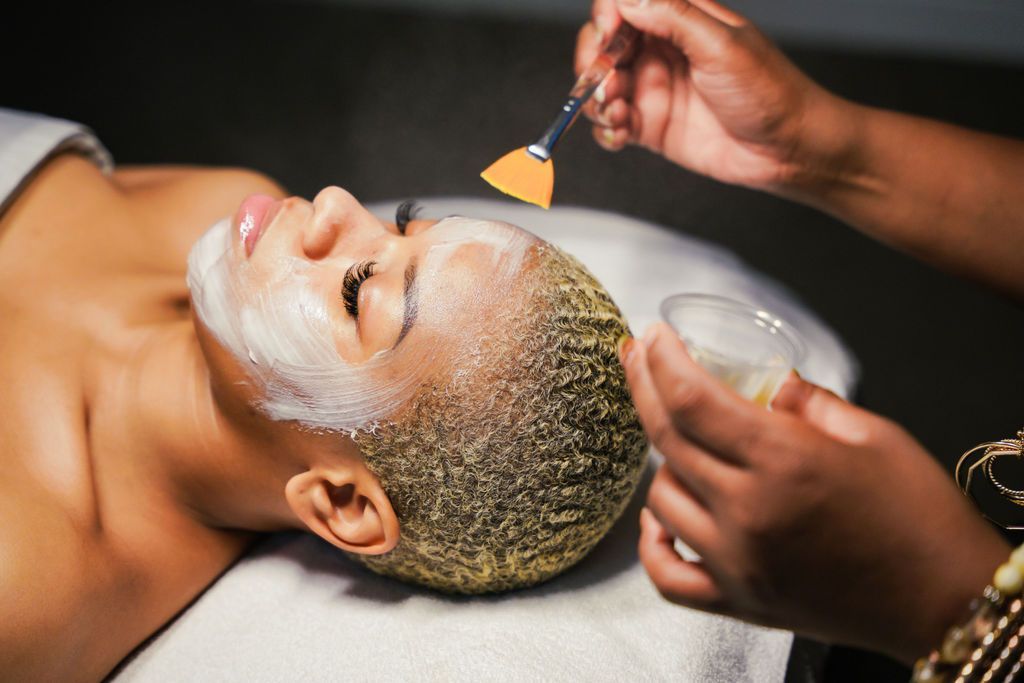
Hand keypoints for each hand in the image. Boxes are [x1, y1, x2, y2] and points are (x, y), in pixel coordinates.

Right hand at [575, 0, 849, 190]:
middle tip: (604, 81)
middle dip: (593, 61)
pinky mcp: (652, 126)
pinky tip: (619, 133)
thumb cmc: (769, 91)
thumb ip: (673, 17)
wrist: (787, 149)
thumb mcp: (721, 45)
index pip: (626, 3)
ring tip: (616, 111)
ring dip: (597, 98)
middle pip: (604, 44)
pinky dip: (606, 129)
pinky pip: (612, 124)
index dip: (609, 14)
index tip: (609, 34)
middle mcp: (662, 51)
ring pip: (601, 85)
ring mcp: (654, 89)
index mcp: (681, 19)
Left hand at [621, 323, 1009, 662]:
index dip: (663, 360)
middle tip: (636, 356)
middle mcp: (750, 512)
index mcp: (785, 460)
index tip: (652, 335)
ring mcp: (738, 563)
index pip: (693, 399)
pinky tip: (661, 517)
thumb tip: (770, 383)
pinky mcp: (739, 602)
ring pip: (661, 500)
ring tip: (684, 443)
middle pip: (667, 438)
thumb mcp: (876, 436)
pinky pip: (665, 575)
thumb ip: (810, 402)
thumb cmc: (922, 514)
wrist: (946, 601)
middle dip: (642, 385)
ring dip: (663, 462)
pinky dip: (652, 542)